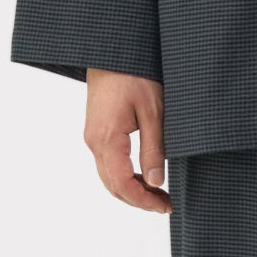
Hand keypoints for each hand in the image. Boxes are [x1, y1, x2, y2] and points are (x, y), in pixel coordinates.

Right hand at [84, 68, 170, 213]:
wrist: (111, 50)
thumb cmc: (134, 74)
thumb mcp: (153, 111)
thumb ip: (154, 149)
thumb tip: (157, 183)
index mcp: (107, 139)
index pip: (123, 184)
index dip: (144, 201)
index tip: (164, 206)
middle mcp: (94, 142)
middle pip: (113, 186)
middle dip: (138, 200)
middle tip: (165, 204)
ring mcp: (92, 137)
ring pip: (108, 177)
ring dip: (131, 190)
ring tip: (157, 193)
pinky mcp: (96, 131)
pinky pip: (107, 163)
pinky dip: (124, 176)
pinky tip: (143, 175)